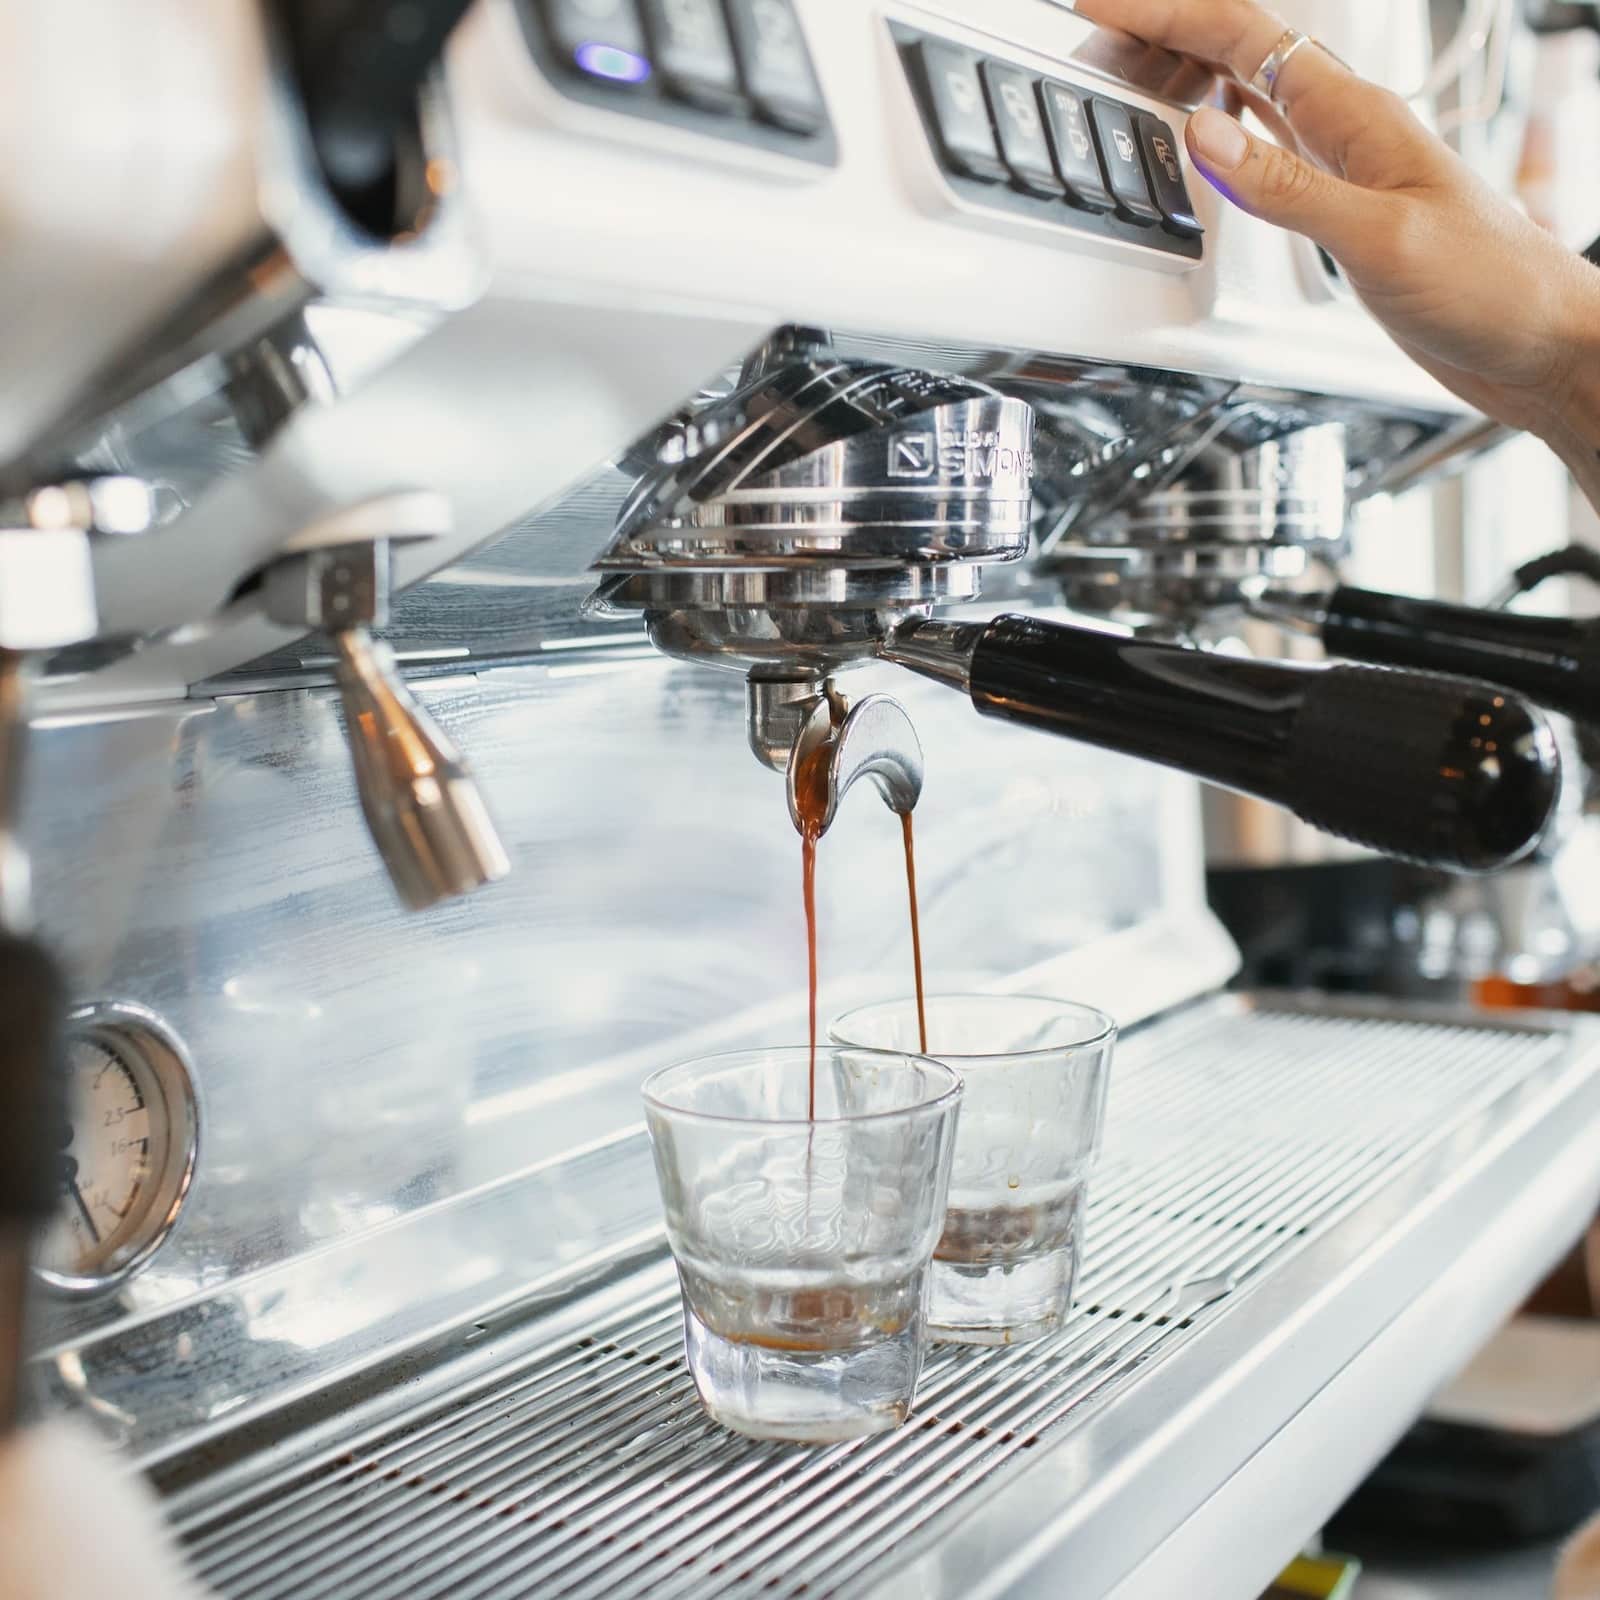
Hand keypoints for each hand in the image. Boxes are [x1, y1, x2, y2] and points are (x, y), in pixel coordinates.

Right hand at [1074, 0, 1599, 444]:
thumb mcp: (1378, 237)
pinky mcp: (1344, 208)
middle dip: (1165, 31)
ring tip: (1134, 70)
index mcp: (1358, 118)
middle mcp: (1349, 131)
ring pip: (1252, 94)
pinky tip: (1207, 139)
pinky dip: (1223, 131)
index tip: (1102, 5)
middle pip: (1241, 51)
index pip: (1243, 39)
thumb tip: (1203, 136)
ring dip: (1189, 72)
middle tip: (1100, 34)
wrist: (1539, 343)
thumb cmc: (1490, 289)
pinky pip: (1270, 146)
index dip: (1166, 13)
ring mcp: (1346, 166)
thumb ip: (1286, 188)